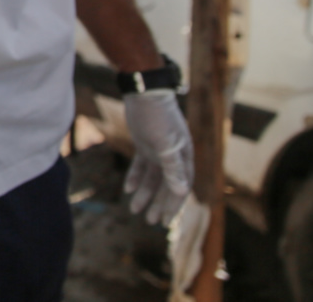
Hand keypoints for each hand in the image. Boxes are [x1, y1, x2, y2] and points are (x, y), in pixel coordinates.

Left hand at [124, 90, 193, 224]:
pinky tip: (128, 190)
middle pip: (168, 185)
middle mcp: (174, 155)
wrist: (144, 92)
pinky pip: (142, 166)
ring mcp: (159, 150)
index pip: (181, 186)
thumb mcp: (165, 143)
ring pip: (153, 178)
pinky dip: (136, 178)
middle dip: (159, 204)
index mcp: (184, 156)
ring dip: (145, 194)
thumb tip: (181, 191)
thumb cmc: (157, 116)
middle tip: (150, 221)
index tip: (165, 221)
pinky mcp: (146, 144)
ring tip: (135, 210)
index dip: (173, 204)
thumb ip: (173, 166)